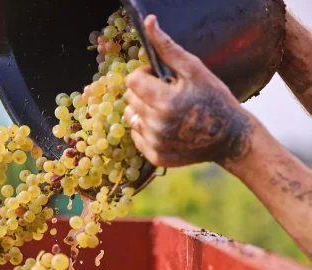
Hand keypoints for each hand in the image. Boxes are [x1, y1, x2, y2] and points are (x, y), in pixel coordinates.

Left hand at [123, 15, 256, 167]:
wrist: (231, 137)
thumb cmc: (215, 98)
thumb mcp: (195, 69)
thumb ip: (168, 48)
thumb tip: (149, 22)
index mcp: (165, 102)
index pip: (132, 81)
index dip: (144, 75)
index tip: (160, 78)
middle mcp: (157, 125)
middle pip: (130, 99)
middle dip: (144, 92)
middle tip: (167, 94)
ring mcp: (155, 143)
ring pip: (131, 118)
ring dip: (143, 111)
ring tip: (166, 110)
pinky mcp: (156, 157)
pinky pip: (137, 136)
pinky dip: (146, 129)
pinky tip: (167, 126)